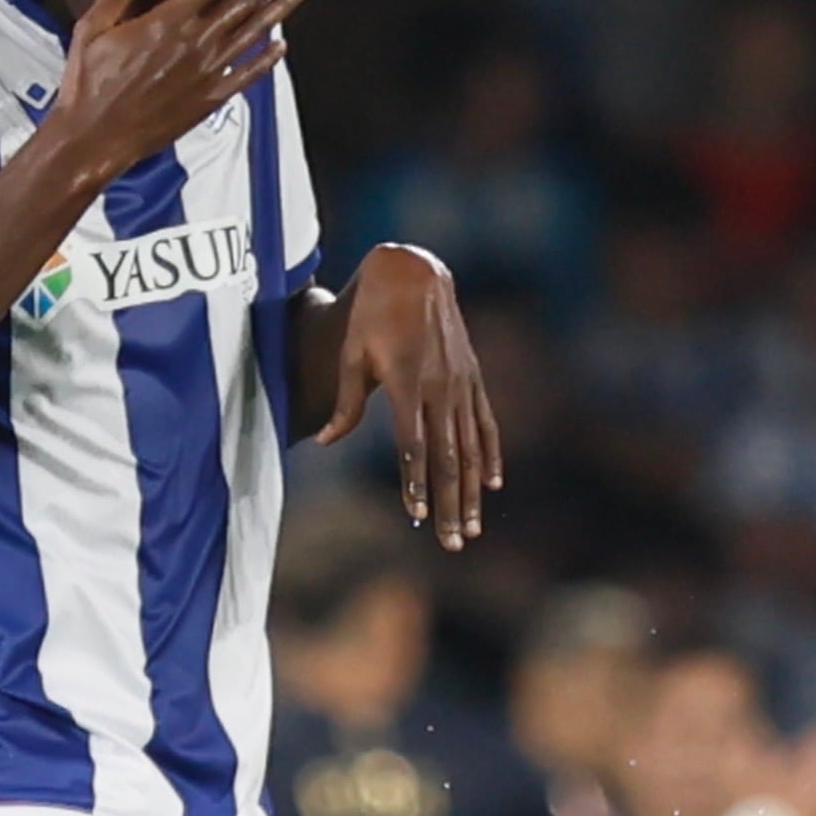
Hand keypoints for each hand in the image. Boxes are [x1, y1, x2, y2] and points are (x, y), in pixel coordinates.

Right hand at [35, 0, 307, 196]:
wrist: (96, 137)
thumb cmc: (89, 82)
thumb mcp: (93, 29)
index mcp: (168, 20)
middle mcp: (195, 42)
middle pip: (243, 2)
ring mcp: (207, 72)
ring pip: (252, 34)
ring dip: (278, 10)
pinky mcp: (210, 99)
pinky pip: (246, 76)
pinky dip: (266, 60)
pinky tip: (282, 46)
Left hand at [313, 243, 500, 549]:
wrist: (415, 273)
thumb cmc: (373, 313)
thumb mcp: (351, 353)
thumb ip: (345, 402)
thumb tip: (324, 441)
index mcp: (406, 384)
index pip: (412, 447)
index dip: (415, 483)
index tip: (418, 515)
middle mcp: (439, 389)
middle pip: (447, 459)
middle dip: (451, 504)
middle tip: (453, 542)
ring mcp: (461, 384)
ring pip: (469, 448)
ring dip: (471, 492)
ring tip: (472, 528)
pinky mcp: (472, 377)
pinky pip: (485, 424)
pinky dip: (489, 455)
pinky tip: (492, 484)